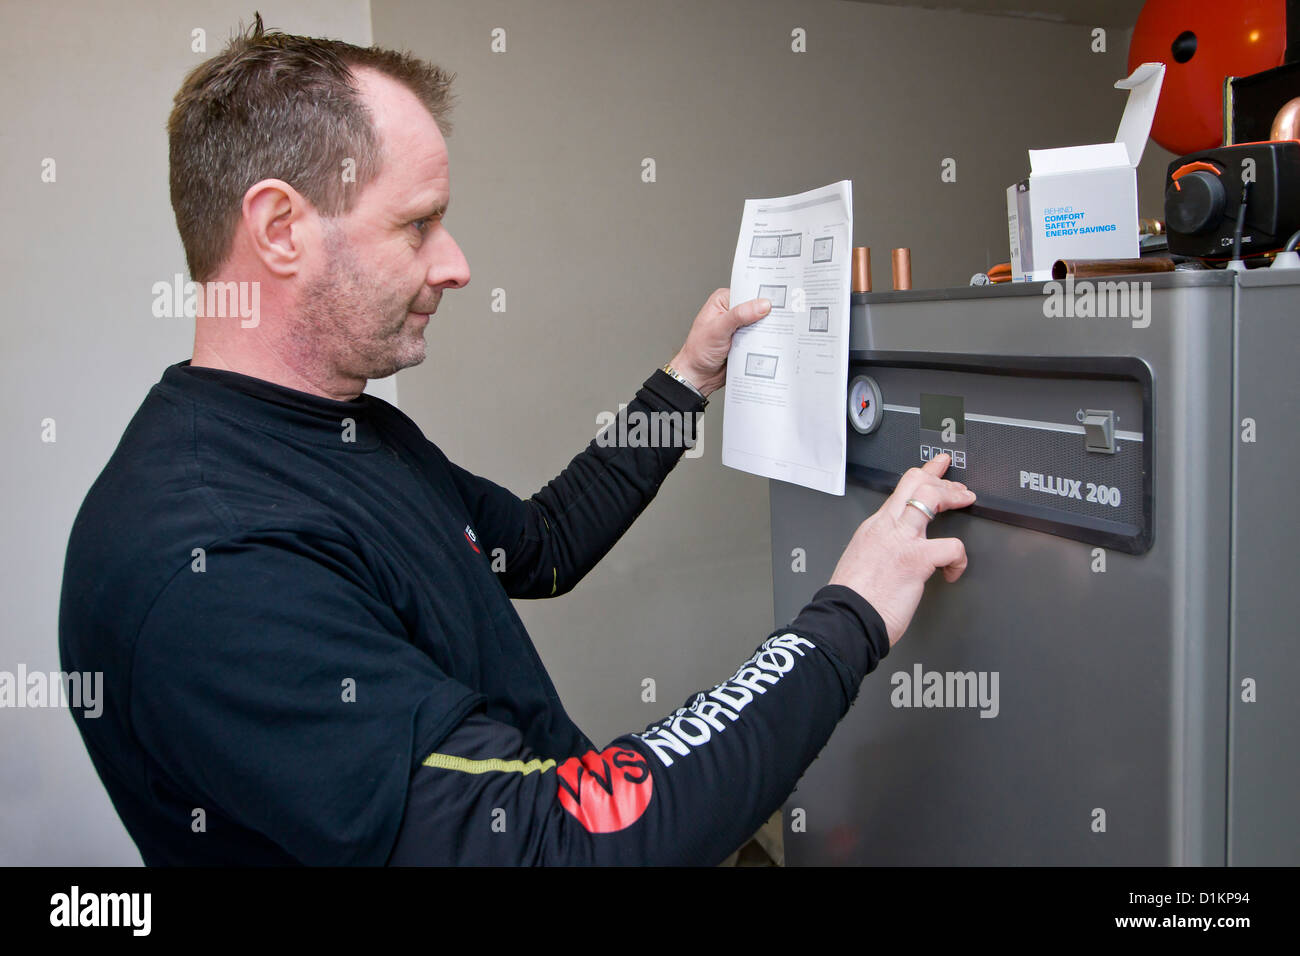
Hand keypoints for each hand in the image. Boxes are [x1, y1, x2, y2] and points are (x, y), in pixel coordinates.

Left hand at [669, 289, 770, 396]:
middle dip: (767, 313)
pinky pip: (760, 338)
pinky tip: (773, 342)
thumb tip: (761, 305)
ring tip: (780, 330)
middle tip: (783, 315)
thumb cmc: (698, 350)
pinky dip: (765, 341)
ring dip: (768, 329)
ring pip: (760, 324)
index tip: (777, 298)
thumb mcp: (718, 329)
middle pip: (756, 307)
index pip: (747, 292)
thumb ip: (739, 315)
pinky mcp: (745, 341)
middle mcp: (732, 311)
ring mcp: (739, 327)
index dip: (761, 295)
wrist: (698, 376)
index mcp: (723, 301)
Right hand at [828, 454, 973, 645]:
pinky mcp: (916, 560)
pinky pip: (951, 546)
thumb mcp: (862, 562)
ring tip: (965, 505)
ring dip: (954, 497)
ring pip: (932, 497)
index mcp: (874, 528)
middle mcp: (887, 528)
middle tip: (960, 490)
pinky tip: (953, 571)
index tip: (936, 468)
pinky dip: (960, 559)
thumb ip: (881, 550)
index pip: (901, 490)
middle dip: (944, 481)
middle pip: (917, 483)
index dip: (924, 473)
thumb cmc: (853, 600)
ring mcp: (902, 540)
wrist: (846, 620)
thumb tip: (897, 554)